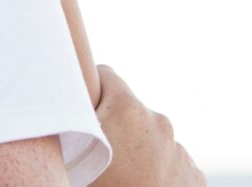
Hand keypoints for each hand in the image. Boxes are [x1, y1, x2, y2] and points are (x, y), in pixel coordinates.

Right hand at [90, 65, 202, 186]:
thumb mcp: (78, 155)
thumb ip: (80, 124)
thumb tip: (57, 106)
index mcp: (126, 112)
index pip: (104, 75)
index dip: (90, 91)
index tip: (81, 108)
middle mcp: (159, 123)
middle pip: (129, 114)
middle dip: (115, 129)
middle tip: (101, 159)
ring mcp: (180, 150)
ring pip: (150, 140)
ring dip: (137, 153)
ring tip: (124, 179)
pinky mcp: (194, 174)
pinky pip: (170, 163)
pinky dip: (158, 172)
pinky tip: (145, 186)